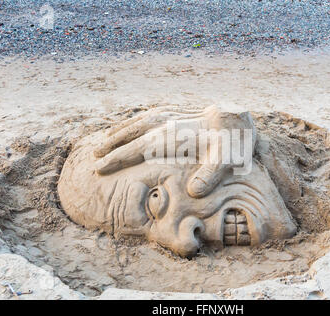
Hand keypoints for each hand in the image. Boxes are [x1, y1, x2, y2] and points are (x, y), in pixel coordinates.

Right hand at [93, 106, 255, 197]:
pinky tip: (130, 124)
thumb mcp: (226, 161)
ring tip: (103, 140)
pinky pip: (147, 114)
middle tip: (93, 157)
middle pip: (131, 136)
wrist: (236, 115)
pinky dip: (134, 120)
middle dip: (111, 147)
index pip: (137, 150)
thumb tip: (193, 192)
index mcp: (172, 139)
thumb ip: (209, 176)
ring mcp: (169, 115)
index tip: (99, 166)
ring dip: (119, 132)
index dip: (117, 159)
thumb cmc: (231, 142)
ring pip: (136, 123)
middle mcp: (166, 125)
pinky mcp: (174, 109)